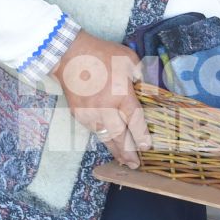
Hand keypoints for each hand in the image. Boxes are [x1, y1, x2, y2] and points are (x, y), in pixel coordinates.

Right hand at [56, 31, 148, 168]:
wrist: (69, 55)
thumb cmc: (102, 55)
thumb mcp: (128, 59)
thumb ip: (141, 76)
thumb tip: (150, 88)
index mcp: (121, 95)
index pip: (135, 121)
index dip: (141, 136)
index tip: (146, 146)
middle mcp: (106, 109)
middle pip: (120, 136)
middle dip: (128, 152)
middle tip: (135, 164)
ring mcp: (90, 114)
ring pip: (105, 137)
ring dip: (115, 149)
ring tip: (123, 160)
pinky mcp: (79, 114)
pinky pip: (93, 130)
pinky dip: (102, 137)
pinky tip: (109, 142)